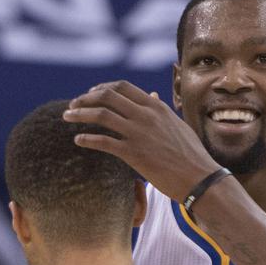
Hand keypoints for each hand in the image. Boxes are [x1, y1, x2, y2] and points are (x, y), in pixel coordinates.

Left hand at [63, 81, 219, 200]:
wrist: (199, 177)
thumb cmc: (190, 154)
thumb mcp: (177, 125)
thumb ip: (161, 110)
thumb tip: (153, 96)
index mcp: (155, 106)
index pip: (122, 87)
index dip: (102, 88)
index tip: (90, 94)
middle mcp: (145, 115)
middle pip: (107, 96)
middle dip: (85, 98)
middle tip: (72, 105)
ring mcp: (138, 133)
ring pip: (101, 115)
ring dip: (79, 114)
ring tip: (66, 117)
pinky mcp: (133, 154)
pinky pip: (103, 141)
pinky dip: (86, 139)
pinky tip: (78, 140)